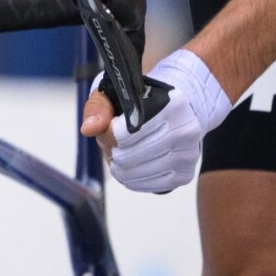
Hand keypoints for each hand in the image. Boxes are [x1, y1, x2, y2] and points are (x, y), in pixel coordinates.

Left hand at [80, 48, 230, 193]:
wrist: (180, 105)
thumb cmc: (145, 97)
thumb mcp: (116, 91)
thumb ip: (98, 107)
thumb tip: (88, 129)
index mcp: (172, 104)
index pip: (124, 133)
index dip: (107, 132)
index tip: (107, 125)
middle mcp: (185, 130)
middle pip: (128, 156)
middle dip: (111, 150)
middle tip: (110, 139)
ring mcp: (188, 155)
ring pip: (135, 174)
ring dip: (120, 165)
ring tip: (122, 148)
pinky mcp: (185, 174)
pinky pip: (146, 185)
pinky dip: (132, 177)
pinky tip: (133, 161)